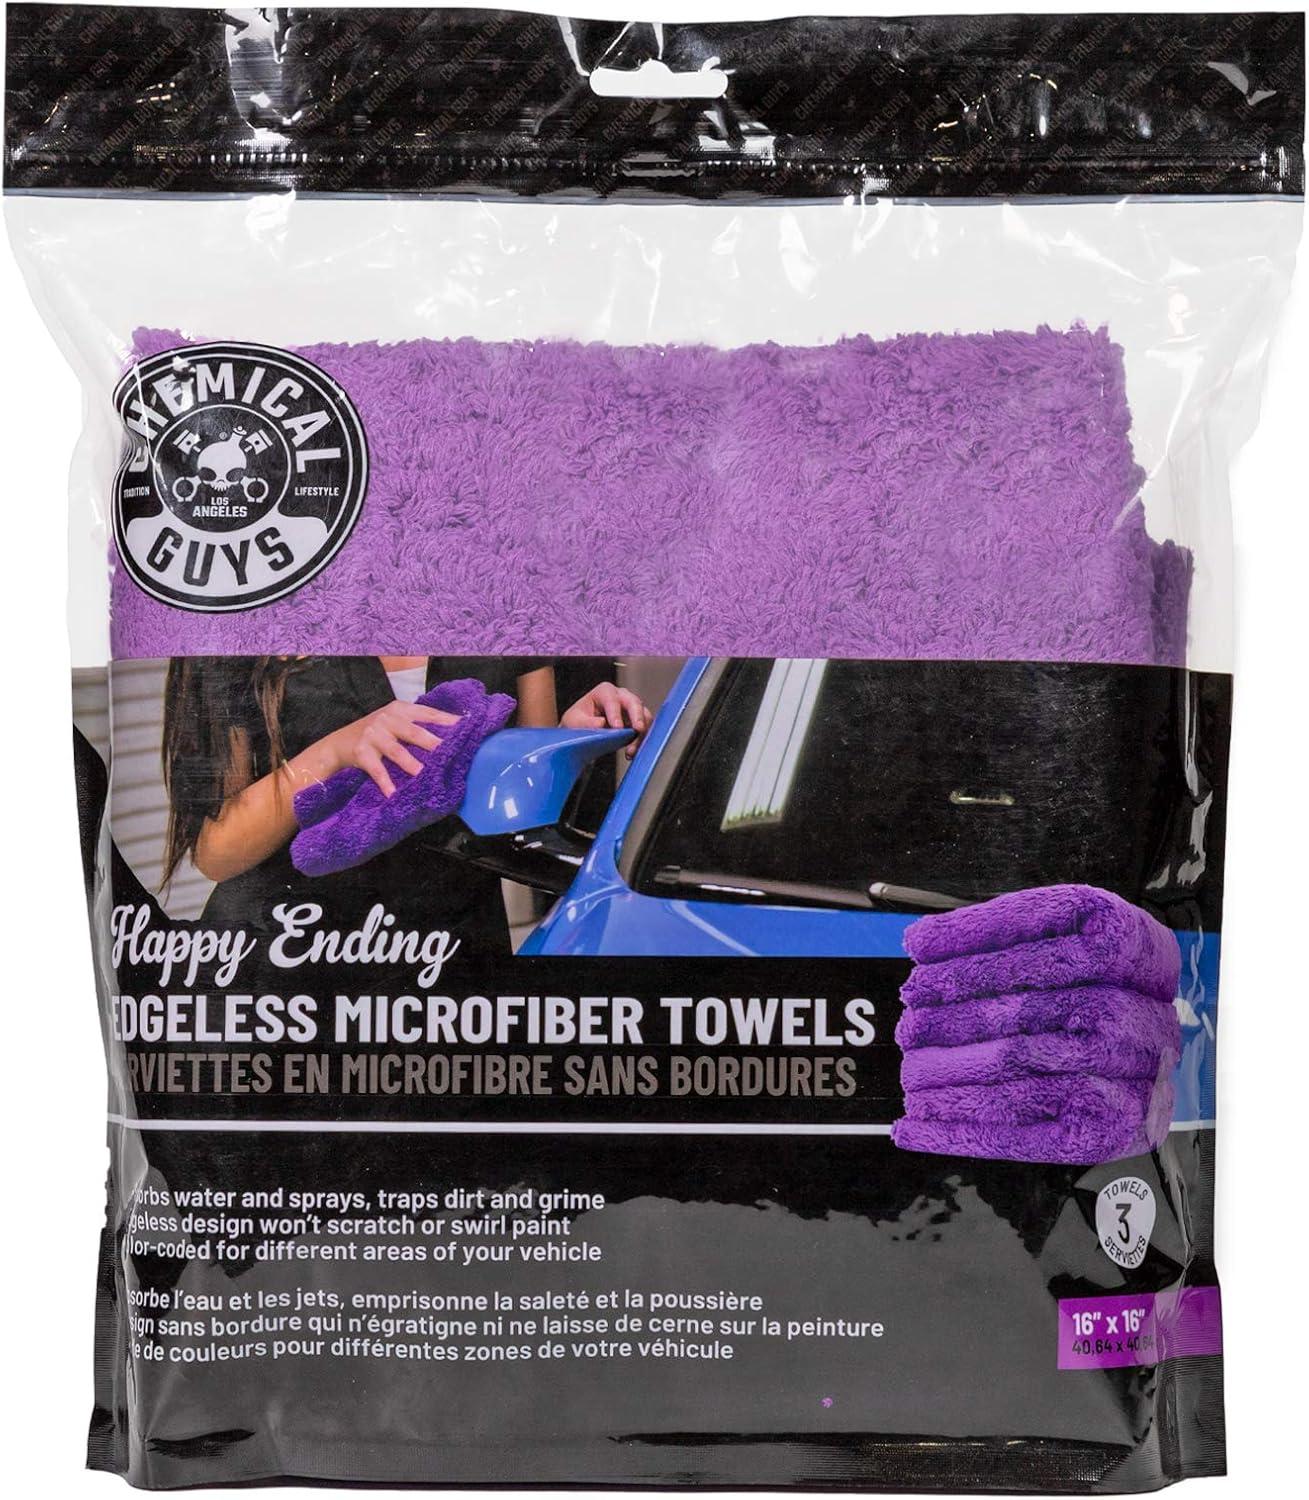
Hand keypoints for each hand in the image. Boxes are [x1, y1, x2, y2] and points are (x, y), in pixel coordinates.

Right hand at [326, 700, 459, 796]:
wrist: (338, 743)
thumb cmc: (375, 733)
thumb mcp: (394, 721)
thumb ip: (417, 725)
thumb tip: (452, 737)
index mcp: (400, 709)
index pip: (428, 714)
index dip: (446, 721)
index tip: (466, 728)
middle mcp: (387, 719)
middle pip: (414, 732)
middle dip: (433, 742)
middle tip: (450, 752)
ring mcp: (373, 735)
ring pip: (397, 751)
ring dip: (412, 764)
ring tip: (425, 774)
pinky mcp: (361, 752)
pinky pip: (376, 769)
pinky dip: (385, 782)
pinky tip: (393, 793)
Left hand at [561, 681, 651, 758]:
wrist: (583, 731)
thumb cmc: (578, 722)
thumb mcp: (574, 722)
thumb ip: (586, 722)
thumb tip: (601, 723)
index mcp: (604, 691)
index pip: (612, 700)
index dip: (615, 713)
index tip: (617, 727)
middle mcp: (621, 696)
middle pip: (634, 703)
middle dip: (638, 716)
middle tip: (638, 730)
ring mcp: (632, 709)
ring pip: (645, 717)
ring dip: (641, 734)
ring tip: (631, 750)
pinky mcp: (637, 722)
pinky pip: (645, 730)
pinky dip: (641, 742)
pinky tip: (631, 753)